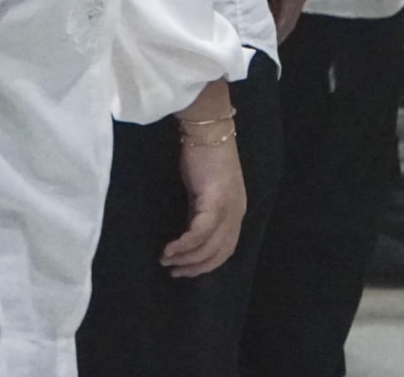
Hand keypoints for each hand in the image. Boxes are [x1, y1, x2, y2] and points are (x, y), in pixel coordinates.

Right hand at [161, 124, 246, 279]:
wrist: (208, 130)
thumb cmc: (204, 157)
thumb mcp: (204, 192)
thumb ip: (201, 213)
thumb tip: (188, 237)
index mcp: (236, 211)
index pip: (226, 249)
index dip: (206, 264)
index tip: (185, 270)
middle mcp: (237, 212)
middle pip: (219, 253)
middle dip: (195, 267)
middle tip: (174, 272)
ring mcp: (228, 207)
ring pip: (210, 246)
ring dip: (186, 259)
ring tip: (166, 261)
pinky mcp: (215, 200)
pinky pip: (199, 232)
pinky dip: (184, 245)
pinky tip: (169, 249)